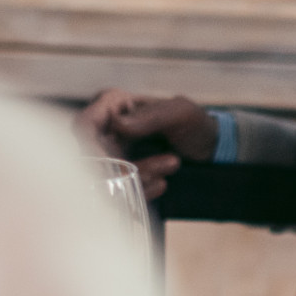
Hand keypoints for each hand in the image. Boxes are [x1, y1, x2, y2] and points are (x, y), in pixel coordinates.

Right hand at [77, 89, 215, 200]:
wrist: (210, 149)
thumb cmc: (194, 122)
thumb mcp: (180, 114)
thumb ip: (151, 116)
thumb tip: (117, 124)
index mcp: (113, 104)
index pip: (85, 126)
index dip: (90, 150)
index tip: (110, 170)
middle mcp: (106, 128)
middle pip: (92, 158)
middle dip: (122, 172)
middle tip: (156, 176)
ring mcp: (112, 152)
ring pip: (107, 178)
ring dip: (137, 180)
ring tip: (171, 167)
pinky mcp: (121, 173)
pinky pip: (119, 190)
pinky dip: (140, 191)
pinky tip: (162, 184)